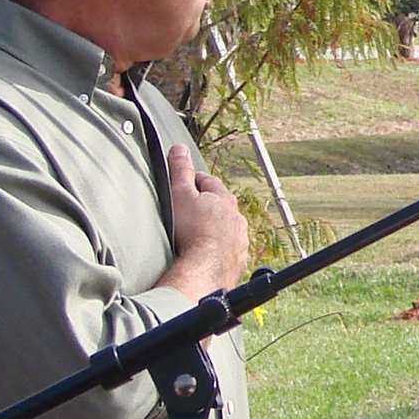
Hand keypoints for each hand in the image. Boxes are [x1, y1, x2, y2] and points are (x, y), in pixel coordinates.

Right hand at [163, 143, 249, 294]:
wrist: (205, 269)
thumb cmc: (192, 230)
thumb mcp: (180, 195)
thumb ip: (180, 171)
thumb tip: (180, 149)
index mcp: (224, 199)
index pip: (208, 182)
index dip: (193, 181)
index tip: (184, 184)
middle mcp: (237, 219)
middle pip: (220, 206)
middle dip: (206, 206)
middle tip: (189, 210)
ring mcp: (239, 241)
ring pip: (226, 229)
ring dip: (214, 229)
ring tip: (196, 235)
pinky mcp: (237, 262)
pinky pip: (227, 251)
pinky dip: (217, 250)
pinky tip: (205, 255)